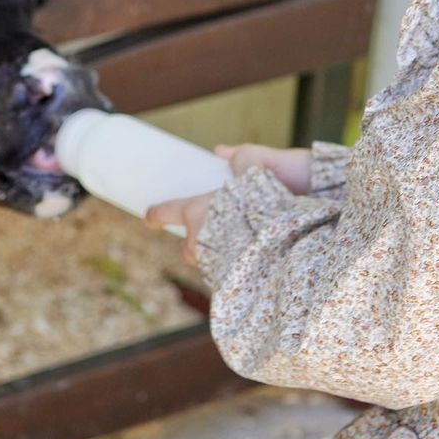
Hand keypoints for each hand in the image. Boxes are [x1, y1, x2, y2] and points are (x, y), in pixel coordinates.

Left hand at [144, 144, 312, 266]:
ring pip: (209, 265)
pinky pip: (227, 279)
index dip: (157, 214)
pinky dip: (235, 273)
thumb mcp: (256, 170)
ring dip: (217, 259)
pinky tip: (254, 267)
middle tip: (208, 236)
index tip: (149, 217)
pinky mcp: (229, 287)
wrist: (288, 242)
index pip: (168, 211)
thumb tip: (221, 151)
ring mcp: (213, 267)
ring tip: (240, 250)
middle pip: (189, 248)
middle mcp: (199, 242)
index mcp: (197, 212)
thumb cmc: (269, 203)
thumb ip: (240, 158)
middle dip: (195, 244)